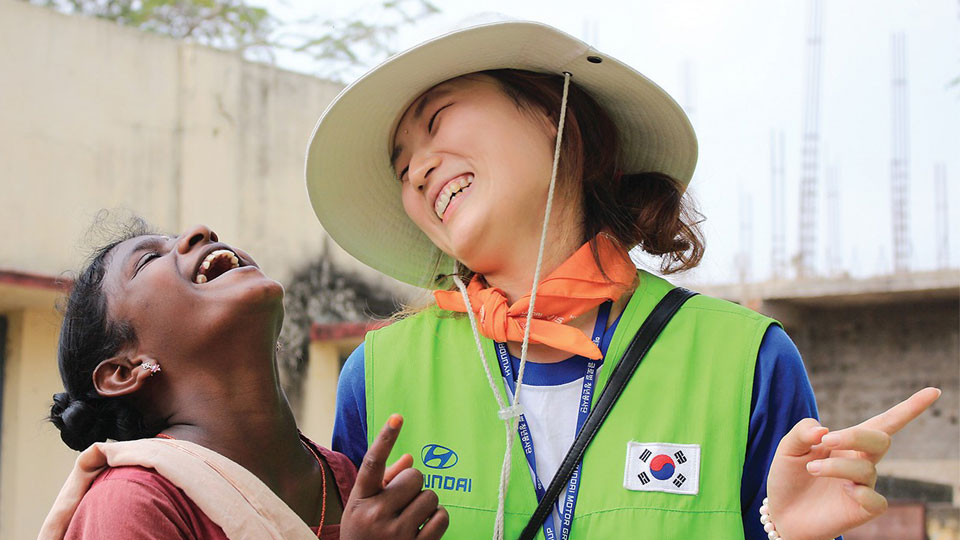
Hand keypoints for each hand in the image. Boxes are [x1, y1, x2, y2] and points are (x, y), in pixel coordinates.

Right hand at [341, 414, 448, 539]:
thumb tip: (411, 458)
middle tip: (404, 500)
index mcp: (360, 499)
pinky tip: (424, 529)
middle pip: (415, 476)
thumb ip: (385, 481)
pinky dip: (438, 520)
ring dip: (427, 504)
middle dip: (415, 485)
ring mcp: (395, 533)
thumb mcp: (364, 507)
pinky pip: (441, 518)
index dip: (385, 438)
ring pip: (431, 496)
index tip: (398, 417)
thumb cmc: (365, 533)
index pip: (373, 463)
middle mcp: (375, 515)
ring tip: (412, 518)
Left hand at [767, 387, 940, 539]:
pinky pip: (875, 500)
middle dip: (855, 435)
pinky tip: (844, 492)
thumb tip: (824, 430)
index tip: (934, 392)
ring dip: (835, 466)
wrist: (782, 512)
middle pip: (880, 439)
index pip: (884, 421)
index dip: (910, 407)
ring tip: (810, 469)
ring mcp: (864, 485)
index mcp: (847, 442)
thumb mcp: (787, 448)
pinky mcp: (863, 509)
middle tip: (826, 440)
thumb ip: (802, 432)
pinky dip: (861, 494)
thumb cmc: (788, 476)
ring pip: (866, 469)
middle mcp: (861, 461)